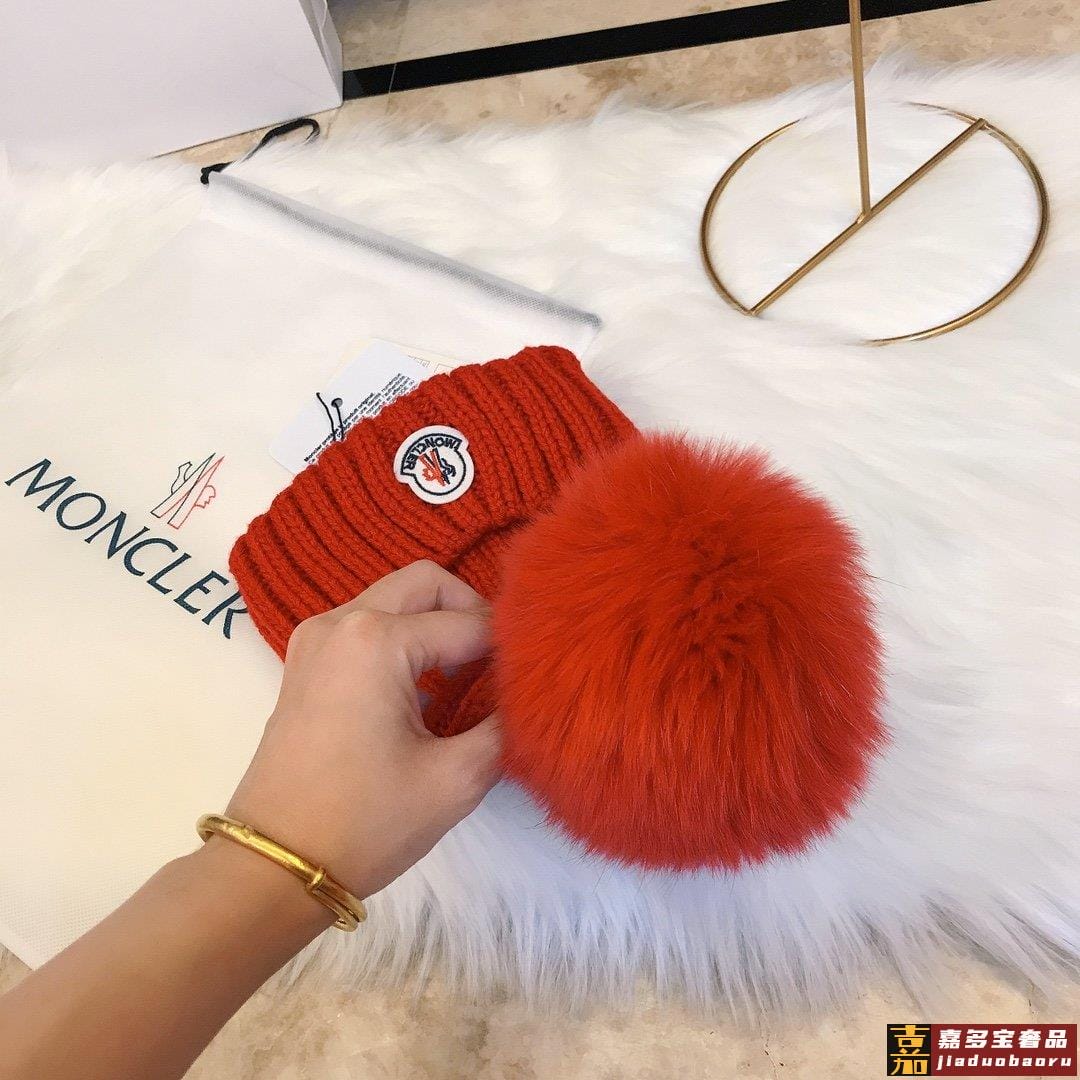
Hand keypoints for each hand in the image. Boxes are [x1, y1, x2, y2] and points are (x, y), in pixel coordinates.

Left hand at [223, 560, 500, 900]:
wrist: (276, 867)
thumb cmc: (366, 823)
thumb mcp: (455, 780)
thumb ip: (504, 726)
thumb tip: (527, 697)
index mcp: (376, 640)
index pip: (467, 624)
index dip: (510, 649)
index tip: (538, 678)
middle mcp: (342, 621)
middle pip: (426, 584)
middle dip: (471, 612)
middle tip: (502, 661)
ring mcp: (316, 638)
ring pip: (394, 599)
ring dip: (435, 623)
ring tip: (470, 674)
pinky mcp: (306, 662)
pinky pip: (368, 625)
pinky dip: (404, 639)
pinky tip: (427, 687)